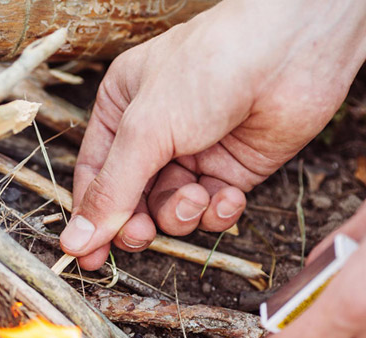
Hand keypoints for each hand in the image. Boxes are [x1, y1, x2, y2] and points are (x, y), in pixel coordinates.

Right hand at [60, 0, 365, 269]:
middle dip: (138, 222)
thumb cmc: (209, 68)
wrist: (290, 52)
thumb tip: (76, 240)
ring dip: (181, 213)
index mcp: (121, 112)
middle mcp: (155, 135)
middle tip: (141, 235)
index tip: (88, 257)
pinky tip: (227, 195)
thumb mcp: (145, 130)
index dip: (91, 218)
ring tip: (195, 196)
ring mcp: (195, 154)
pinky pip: (212, 210)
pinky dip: (218, 211)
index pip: (96, 177)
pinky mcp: (233, 170)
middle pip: (132, 201)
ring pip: (172, 210)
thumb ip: (112, 191)